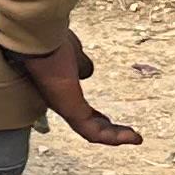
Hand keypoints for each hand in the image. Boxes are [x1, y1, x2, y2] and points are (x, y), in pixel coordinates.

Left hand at [12, 35, 139, 146]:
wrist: (39, 35)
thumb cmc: (49, 39)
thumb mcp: (72, 52)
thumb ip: (80, 63)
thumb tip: (86, 71)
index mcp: (59, 88)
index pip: (80, 109)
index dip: (98, 116)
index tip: (112, 120)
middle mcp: (59, 101)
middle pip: (86, 123)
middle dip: (109, 130)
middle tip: (129, 134)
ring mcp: (63, 107)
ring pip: (91, 131)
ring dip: (114, 136)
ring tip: (135, 139)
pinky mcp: (70, 110)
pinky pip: (92, 132)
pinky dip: (114, 137)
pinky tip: (134, 137)